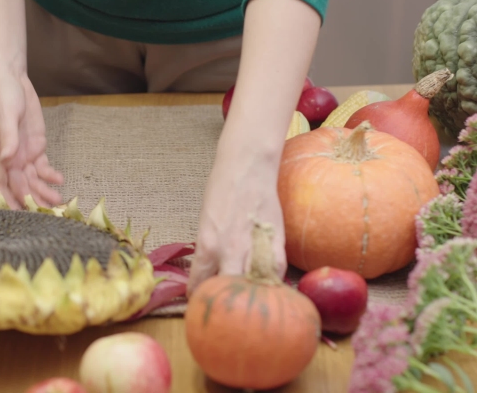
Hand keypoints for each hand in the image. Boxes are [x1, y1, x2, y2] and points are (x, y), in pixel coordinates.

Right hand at [0, 72, 63, 208]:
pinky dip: (51, 176)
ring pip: (33, 181)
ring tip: (58, 201)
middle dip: (30, 200)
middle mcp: (9, 158)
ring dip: (43, 192)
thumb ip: (8, 137)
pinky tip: (59, 180)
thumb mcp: (6, 113)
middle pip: (19, 186)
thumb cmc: (2, 95)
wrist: (11, 79)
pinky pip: (43, 168)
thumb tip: (7, 158)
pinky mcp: (36, 148)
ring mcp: (23, 154)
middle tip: (45, 213)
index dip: (6, 199)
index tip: (17, 213)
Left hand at [187, 143, 287, 295]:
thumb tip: (210, 273)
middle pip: (226, 293)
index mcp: (207, 246)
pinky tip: (266, 286)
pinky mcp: (276, 243)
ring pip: (253, 288)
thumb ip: (209, 250)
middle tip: (224, 309)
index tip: (202, 302)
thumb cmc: (221, 190)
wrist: (247, 167)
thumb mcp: (205, 223)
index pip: (200, 285)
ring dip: (249, 296)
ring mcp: (255, 248)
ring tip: (247, 303)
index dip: (200, 297)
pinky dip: (270, 282)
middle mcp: (230, 251)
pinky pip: (275, 273)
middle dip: (224, 304)